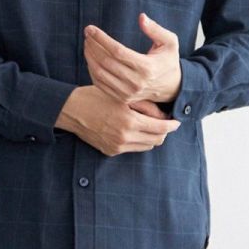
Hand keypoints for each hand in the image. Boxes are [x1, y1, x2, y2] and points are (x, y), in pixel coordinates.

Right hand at [53, 85, 179, 156]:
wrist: (72, 110)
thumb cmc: (97, 97)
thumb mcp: (123, 97)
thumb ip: (146, 106)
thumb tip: (163, 116)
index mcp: (130, 121)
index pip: (160, 129)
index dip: (171, 126)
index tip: (176, 122)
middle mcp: (125, 137)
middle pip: (156, 140)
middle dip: (163, 132)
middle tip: (164, 123)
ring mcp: (117, 147)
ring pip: (146, 147)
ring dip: (151, 137)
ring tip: (150, 126)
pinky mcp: (111, 151)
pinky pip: (132, 148)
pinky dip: (138, 140)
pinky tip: (134, 130)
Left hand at [83, 13, 181, 107]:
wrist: (172, 88)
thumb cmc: (168, 60)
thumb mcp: (170, 42)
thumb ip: (156, 30)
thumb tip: (141, 17)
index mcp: (147, 67)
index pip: (117, 51)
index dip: (101, 39)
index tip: (90, 28)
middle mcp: (136, 82)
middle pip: (106, 62)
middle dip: (93, 45)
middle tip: (87, 34)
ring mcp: (128, 93)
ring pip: (100, 74)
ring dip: (90, 57)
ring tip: (87, 44)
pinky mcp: (122, 98)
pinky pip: (100, 84)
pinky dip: (92, 70)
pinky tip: (91, 58)